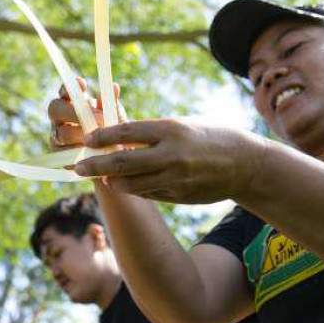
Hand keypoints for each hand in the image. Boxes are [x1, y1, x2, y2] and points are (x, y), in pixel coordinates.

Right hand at [47, 78, 120, 150]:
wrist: (112, 160)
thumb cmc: (111, 133)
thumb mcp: (115, 117)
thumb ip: (112, 105)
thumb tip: (114, 87)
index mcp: (71, 105)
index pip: (64, 92)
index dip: (69, 87)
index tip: (83, 84)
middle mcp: (60, 119)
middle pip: (55, 109)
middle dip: (73, 112)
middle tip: (96, 118)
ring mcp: (57, 138)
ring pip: (61, 133)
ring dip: (80, 134)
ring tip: (100, 138)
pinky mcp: (59, 157)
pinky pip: (64, 154)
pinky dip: (80, 152)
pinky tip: (94, 153)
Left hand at [75, 118, 269, 203]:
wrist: (245, 165)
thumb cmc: (210, 137)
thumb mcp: (182, 126)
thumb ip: (152, 133)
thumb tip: (118, 137)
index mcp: (171, 130)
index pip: (127, 132)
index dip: (103, 136)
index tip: (87, 139)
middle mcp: (171, 155)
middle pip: (122, 162)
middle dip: (96, 165)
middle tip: (78, 167)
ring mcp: (175, 178)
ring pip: (131, 184)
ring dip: (112, 181)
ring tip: (103, 177)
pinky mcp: (178, 196)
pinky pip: (148, 193)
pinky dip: (134, 189)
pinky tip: (127, 184)